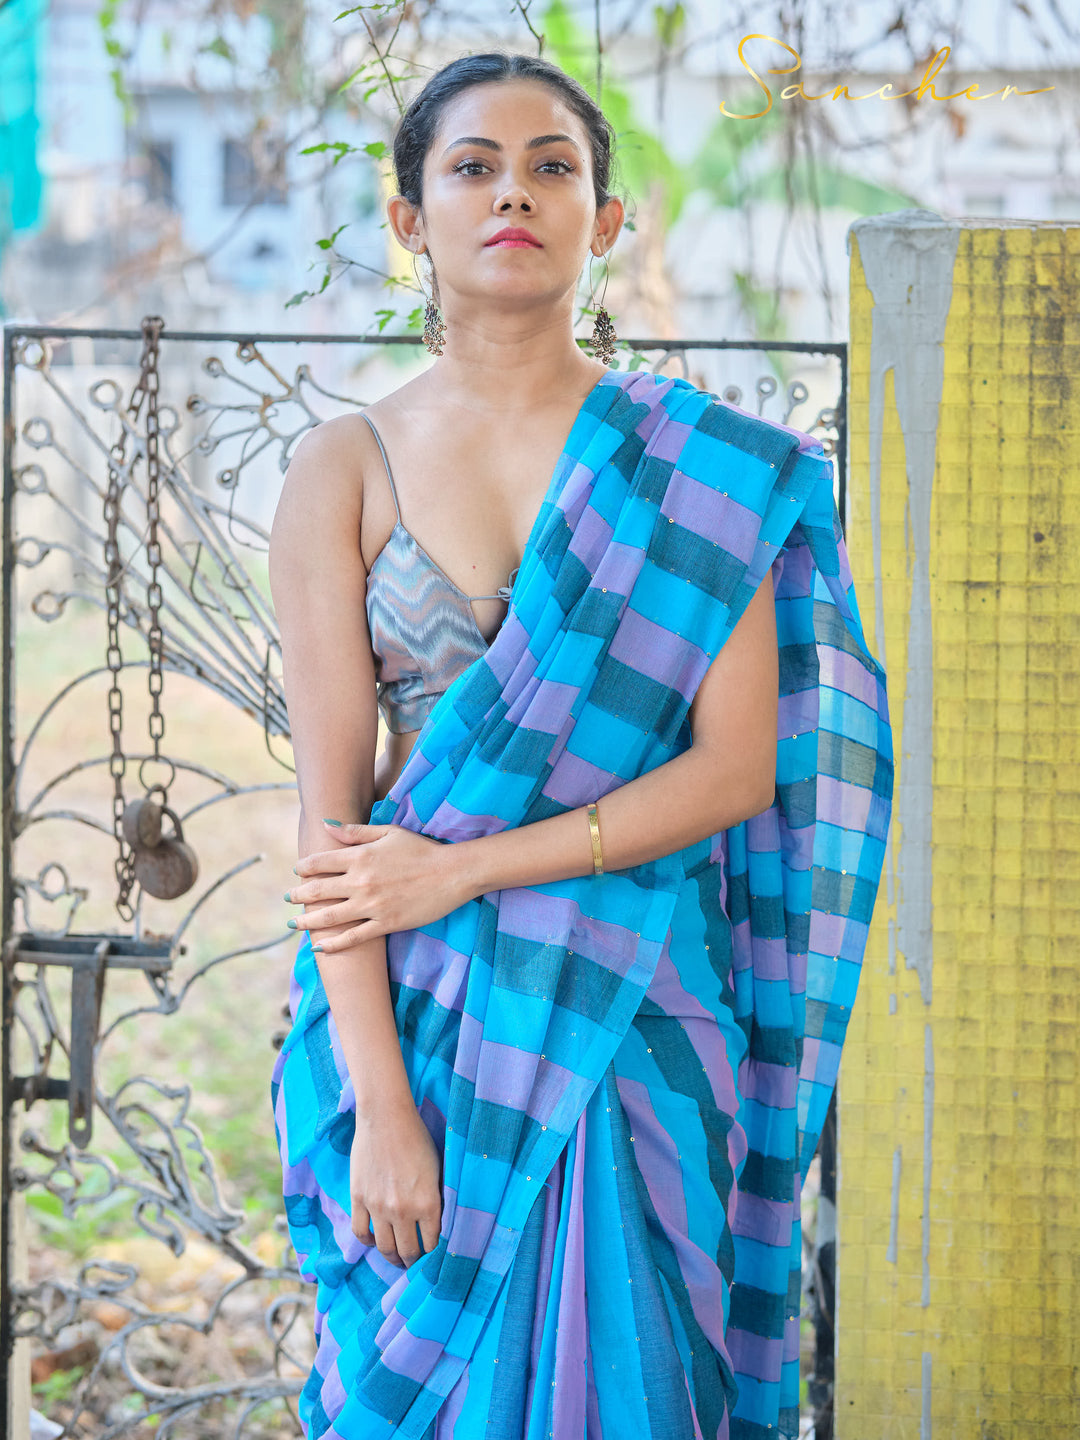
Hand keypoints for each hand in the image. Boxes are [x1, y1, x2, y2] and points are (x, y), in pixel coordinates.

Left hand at [287, 821, 472, 950]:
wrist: (452, 873)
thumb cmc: (421, 850)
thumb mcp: (389, 832)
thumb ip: (355, 832)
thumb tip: (325, 825)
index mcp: (360, 857)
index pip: (320, 862)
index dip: (303, 867)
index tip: (296, 871)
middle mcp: (361, 882)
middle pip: (318, 891)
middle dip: (298, 895)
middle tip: (287, 898)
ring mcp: (372, 906)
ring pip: (330, 917)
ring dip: (307, 921)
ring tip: (294, 923)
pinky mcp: (385, 924)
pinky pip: (353, 938)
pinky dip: (333, 945)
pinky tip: (320, 947)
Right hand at [351, 1098, 442, 1266]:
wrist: (386, 1117)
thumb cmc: (417, 1138)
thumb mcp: (438, 1170)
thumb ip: (436, 1199)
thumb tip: (438, 1224)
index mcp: (428, 1203)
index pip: (432, 1244)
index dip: (434, 1255)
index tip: (434, 1259)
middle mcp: (403, 1210)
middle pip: (408, 1251)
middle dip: (413, 1262)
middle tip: (415, 1263)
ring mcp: (378, 1207)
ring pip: (385, 1247)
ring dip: (392, 1257)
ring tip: (397, 1258)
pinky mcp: (359, 1199)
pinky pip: (361, 1232)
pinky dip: (369, 1242)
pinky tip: (376, 1240)